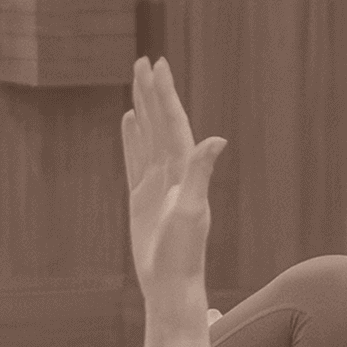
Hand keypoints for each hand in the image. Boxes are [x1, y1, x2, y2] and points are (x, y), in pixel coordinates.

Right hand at [121, 57, 225, 306]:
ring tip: (136, 81)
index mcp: (185, 172)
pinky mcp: (143, 197)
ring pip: (148, 136)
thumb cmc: (183, 255)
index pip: (174, 123)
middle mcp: (174, 173)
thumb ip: (201, 173)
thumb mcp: (191, 212)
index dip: (166, 94)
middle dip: (152, 92)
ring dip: (143, 109)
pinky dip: (133, 137)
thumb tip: (217, 140)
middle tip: (144, 60)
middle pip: (161, 123)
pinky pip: (136, 158)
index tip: (159, 66)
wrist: (170, 285)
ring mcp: (158, 184)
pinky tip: (129, 120)